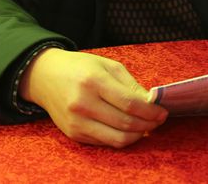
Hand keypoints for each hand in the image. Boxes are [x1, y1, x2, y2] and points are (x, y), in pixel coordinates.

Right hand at [19, 48, 167, 147]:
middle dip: (148, 124)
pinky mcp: (73, 134)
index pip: (129, 104)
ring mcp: (76, 122)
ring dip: (137, 135)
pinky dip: (121, 137)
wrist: (45, 77)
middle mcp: (83, 104)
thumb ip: (131, 85)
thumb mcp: (108, 66)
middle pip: (125, 123)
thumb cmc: (80, 67)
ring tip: (147, 126)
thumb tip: (151, 102)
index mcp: (94, 82)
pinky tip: (129, 129)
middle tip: (159, 120)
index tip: (163, 111)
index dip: (151, 111)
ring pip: (116, 138)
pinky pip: (104, 142)